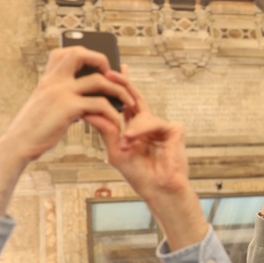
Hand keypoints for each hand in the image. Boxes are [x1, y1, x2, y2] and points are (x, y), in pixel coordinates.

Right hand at [0, 47, 133, 163]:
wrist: (18, 144)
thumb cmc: (33, 129)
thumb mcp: (45, 106)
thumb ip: (62, 97)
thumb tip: (85, 100)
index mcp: (48, 78)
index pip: (66, 52)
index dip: (85, 54)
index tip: (99, 66)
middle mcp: (54, 80)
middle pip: (81, 54)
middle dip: (103, 61)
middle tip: (115, 77)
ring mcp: (61, 92)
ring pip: (99, 80)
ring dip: (119, 91)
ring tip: (129, 102)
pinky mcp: (68, 108)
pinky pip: (100, 104)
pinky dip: (112, 112)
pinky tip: (115, 122)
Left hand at [102, 76, 187, 198]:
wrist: (158, 190)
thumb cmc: (140, 175)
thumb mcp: (116, 151)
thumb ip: (106, 130)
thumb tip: (88, 112)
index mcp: (137, 128)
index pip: (127, 103)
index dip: (120, 86)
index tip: (109, 72)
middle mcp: (150, 123)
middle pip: (136, 98)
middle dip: (124, 84)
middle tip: (110, 73)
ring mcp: (163, 126)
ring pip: (142, 114)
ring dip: (132, 128)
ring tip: (126, 142)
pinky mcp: (175, 130)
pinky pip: (154, 123)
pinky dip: (143, 131)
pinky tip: (134, 140)